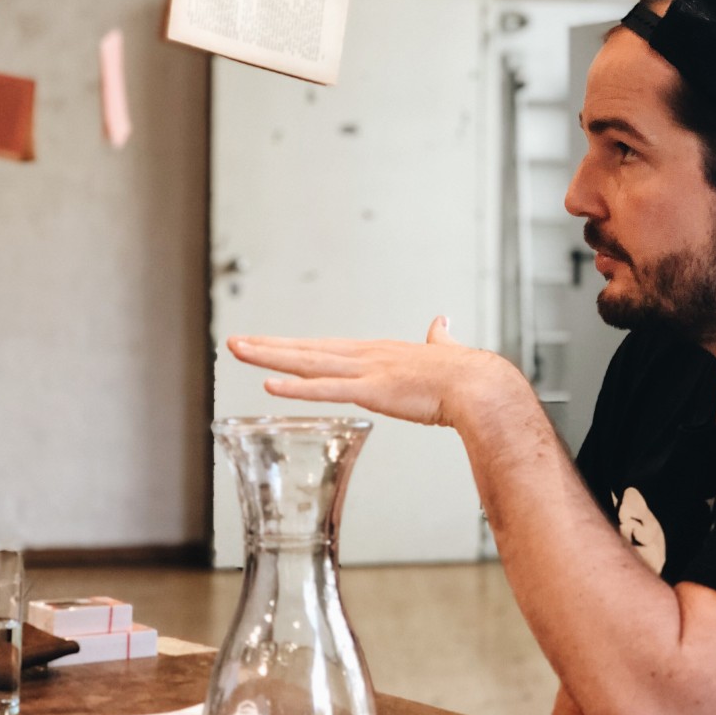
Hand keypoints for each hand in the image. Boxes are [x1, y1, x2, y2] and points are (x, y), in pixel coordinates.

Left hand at [227, 317, 527, 434]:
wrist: (480, 385)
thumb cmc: (465, 377)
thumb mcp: (443, 353)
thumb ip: (438, 340)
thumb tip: (441, 323)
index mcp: (379, 353)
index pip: (327, 348)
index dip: (295, 346)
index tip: (270, 344)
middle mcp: (367, 356)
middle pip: (307, 350)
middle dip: (269, 347)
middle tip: (235, 342)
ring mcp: (367, 371)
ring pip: (307, 364)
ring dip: (270, 358)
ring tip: (239, 351)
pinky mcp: (372, 391)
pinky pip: (326, 390)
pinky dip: (296, 388)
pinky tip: (270, 385)